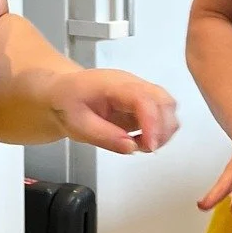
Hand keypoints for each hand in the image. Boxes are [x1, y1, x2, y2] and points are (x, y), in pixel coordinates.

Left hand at [48, 68, 178, 153]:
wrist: (62, 93)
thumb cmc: (66, 104)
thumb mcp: (75, 124)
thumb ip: (103, 136)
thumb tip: (131, 147)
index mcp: (112, 84)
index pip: (142, 98)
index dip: (152, 122)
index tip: (150, 146)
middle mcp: (132, 85)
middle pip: (164, 100)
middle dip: (162, 128)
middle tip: (146, 148)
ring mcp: (140, 93)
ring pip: (168, 108)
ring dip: (163, 131)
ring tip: (141, 145)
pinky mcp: (143, 104)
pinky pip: (162, 116)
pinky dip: (159, 132)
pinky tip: (142, 141)